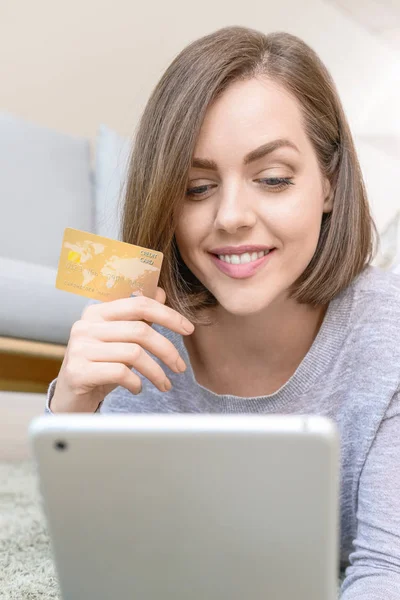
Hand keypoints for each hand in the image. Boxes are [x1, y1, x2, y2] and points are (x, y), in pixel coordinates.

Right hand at [50, 287, 194, 412]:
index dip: (168, 315)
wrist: (70, 397)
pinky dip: (136, 383)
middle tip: (180, 367)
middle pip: (140, 331)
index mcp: (97, 311)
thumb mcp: (120, 340)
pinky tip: (137, 389)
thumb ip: (138, 317)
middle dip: (167, 350)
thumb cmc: (99, 366)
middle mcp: (85, 325)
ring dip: (156, 372)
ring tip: (164, 384)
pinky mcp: (78, 371)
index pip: (139, 304)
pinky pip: (120, 373)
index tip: (188, 329)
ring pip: (133, 353)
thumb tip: (160, 292)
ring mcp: (79, 348)